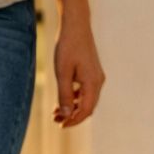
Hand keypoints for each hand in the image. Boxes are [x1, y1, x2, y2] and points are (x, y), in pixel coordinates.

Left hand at [53, 8, 104, 126]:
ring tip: (56, 113)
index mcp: (93, 83)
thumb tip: (66, 115)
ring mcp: (96, 77)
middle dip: (73, 116)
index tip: (61, 126)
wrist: (76, 27)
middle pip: (88, 107)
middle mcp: (98, 81)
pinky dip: (74, 99)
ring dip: (72, 108)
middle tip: (56, 121)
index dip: (74, 121)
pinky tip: (62, 101)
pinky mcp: (92, 73)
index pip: (86, 110)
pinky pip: (85, 92)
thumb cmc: (67, 48)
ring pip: (86, 100)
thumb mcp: (62, 74)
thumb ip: (64, 95)